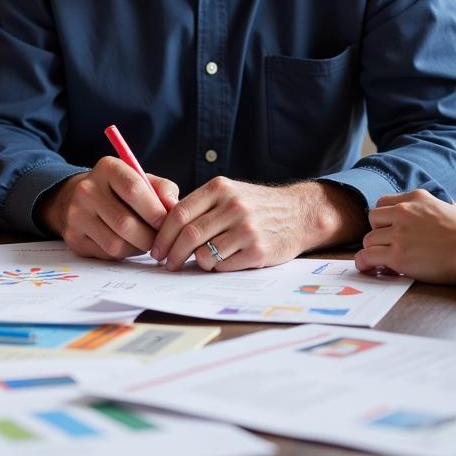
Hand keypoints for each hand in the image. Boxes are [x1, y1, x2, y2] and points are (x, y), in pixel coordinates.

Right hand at [39, 157, 178, 259]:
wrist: (77, 197)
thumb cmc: (118, 189)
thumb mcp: (140, 179)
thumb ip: (162, 189)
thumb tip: (174, 207)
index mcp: (107, 168)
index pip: (134, 189)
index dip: (155, 210)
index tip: (166, 222)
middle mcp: (87, 189)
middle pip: (125, 223)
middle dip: (150, 236)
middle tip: (160, 238)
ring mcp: (77, 215)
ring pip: (116, 243)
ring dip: (138, 247)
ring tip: (145, 240)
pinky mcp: (74, 237)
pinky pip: (106, 254)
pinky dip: (124, 253)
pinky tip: (128, 243)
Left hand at [151, 178, 349, 270]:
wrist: (299, 213)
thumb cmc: (256, 205)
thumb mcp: (228, 192)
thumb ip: (200, 205)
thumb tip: (163, 228)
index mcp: (219, 188)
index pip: (179, 213)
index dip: (162, 235)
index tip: (156, 249)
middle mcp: (233, 206)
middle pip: (188, 236)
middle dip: (172, 254)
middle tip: (168, 263)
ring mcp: (246, 228)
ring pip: (204, 254)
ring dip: (196, 262)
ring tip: (199, 261)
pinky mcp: (258, 250)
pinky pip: (224, 266)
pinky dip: (216, 267)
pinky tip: (222, 261)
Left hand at [355, 189, 455, 283]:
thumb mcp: (451, 208)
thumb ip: (437, 205)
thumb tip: (441, 207)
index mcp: (417, 198)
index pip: (383, 202)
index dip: (383, 218)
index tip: (387, 229)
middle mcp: (404, 212)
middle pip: (372, 219)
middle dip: (377, 233)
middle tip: (386, 245)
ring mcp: (399, 233)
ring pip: (368, 239)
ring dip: (372, 250)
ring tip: (378, 261)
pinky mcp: (398, 255)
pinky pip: (367, 256)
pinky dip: (364, 262)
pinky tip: (367, 267)